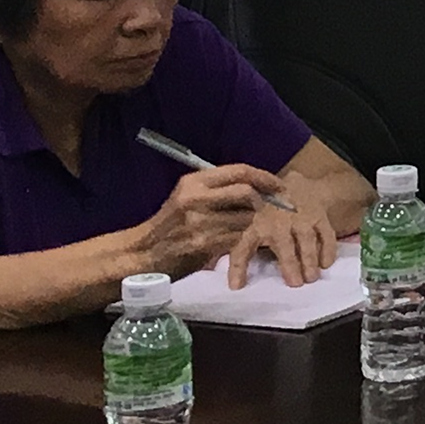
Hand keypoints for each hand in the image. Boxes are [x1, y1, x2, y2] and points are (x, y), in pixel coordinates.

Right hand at [136, 165, 279, 277]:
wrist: (145, 252)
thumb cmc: (171, 225)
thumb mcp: (188, 197)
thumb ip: (217, 189)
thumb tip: (257, 187)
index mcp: (193, 182)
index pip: (239, 171)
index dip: (264, 177)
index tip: (279, 186)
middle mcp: (196, 197)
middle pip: (247, 193)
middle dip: (262, 202)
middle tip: (269, 211)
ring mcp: (200, 221)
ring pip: (246, 218)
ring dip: (251, 226)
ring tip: (244, 229)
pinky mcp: (204, 243)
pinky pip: (238, 239)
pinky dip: (242, 242)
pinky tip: (234, 244)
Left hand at [224, 196, 339, 290]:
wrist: (295, 185)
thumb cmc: (268, 212)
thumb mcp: (248, 222)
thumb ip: (237, 244)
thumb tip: (223, 274)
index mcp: (254, 226)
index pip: (243, 246)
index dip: (238, 267)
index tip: (236, 286)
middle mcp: (278, 221)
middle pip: (284, 244)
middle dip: (289, 263)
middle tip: (295, 284)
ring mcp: (301, 218)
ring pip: (306, 239)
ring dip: (310, 259)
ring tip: (312, 277)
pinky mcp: (320, 217)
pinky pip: (326, 234)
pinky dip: (328, 249)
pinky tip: (326, 264)